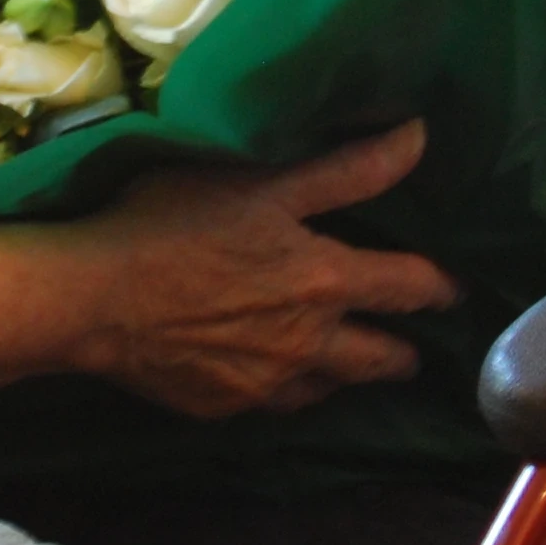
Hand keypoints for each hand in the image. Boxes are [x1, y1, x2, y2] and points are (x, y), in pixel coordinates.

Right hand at [70, 119, 460, 419]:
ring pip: (330, 389)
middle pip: (383, 359)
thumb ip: (346, 168)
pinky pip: (273, 403)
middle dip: (403, 351)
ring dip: (345, 374)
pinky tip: (270, 374)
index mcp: (326, 282)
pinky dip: (284, 388)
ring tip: (344, 362)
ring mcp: (267, 384)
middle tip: (408, 345)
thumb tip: (420, 137)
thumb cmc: (174, 225)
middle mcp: (311, 344)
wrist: (94, 300)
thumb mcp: (260, 183)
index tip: (452, 287)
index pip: (409, 287)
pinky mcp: (224, 407)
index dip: (438, 285)